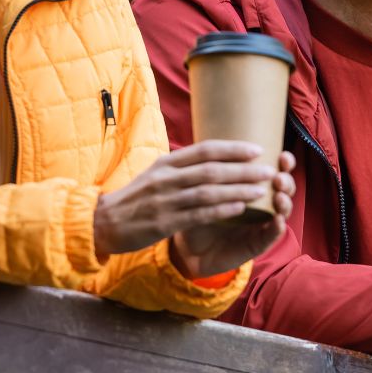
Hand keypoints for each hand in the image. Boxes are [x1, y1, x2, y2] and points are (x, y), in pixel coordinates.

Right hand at [92, 140, 286, 257]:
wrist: (103, 223)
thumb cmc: (135, 199)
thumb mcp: (155, 175)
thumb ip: (182, 167)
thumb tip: (213, 158)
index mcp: (166, 163)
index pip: (205, 150)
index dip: (233, 149)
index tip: (257, 149)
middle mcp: (166, 178)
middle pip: (211, 170)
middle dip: (243, 169)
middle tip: (269, 170)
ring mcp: (165, 200)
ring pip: (208, 192)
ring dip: (238, 190)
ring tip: (261, 190)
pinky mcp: (164, 222)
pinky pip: (198, 214)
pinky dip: (221, 210)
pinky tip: (240, 209)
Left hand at [170, 151, 297, 278]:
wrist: (188, 247)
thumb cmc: (197, 211)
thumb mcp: (204, 186)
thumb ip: (212, 165)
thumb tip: (211, 127)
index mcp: (253, 186)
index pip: (275, 169)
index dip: (285, 163)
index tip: (283, 155)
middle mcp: (262, 204)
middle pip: (284, 189)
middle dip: (286, 181)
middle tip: (278, 177)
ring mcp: (261, 225)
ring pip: (282, 211)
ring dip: (285, 202)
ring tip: (280, 196)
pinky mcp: (256, 245)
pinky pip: (270, 236)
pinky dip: (276, 228)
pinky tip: (278, 220)